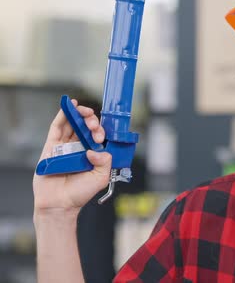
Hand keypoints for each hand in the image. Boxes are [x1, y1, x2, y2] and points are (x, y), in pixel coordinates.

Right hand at [33, 99, 111, 213]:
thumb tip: (96, 150)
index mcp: (93, 153)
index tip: (99, 135)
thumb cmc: (80, 193)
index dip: (100, 130)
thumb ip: (105, 162)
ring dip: (78, 114)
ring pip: (72, 124)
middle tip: (92, 125)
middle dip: (91, 120)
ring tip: (82, 109)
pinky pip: (57, 128)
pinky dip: (62, 115)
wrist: (59, 203)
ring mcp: (66, 146)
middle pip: (86, 126)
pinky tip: (68, 107)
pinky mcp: (52, 146)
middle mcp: (80, 147)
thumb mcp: (101, 178)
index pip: (98, 135)